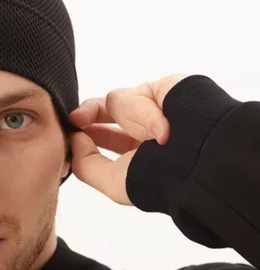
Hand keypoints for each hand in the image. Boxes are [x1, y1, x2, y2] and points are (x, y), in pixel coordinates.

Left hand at [67, 74, 187, 205]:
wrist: (198, 161)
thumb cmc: (159, 178)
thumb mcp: (112, 181)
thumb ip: (84, 164)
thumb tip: (76, 137)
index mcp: (138, 152)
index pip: (104, 137)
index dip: (84, 135)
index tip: (71, 135)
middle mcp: (145, 128)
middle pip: (105, 110)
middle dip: (88, 115)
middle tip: (76, 120)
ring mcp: (154, 106)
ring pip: (115, 101)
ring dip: (129, 119)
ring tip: (156, 139)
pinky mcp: (163, 88)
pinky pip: (136, 94)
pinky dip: (145, 113)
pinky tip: (163, 131)